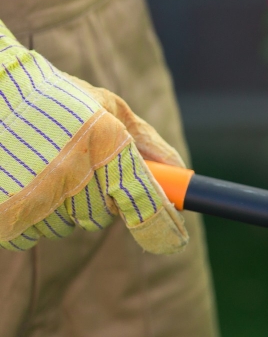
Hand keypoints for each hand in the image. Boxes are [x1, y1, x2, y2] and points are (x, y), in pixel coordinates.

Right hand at [0, 22, 187, 253]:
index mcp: (105, 146)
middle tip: (76, 168)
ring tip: (40, 167)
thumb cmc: (53, 97)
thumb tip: (180, 173)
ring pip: (65, 227)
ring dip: (59, 207)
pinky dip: (28, 217)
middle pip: (102, 217)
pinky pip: (29, 235)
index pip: (145, 203)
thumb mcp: (107, 108)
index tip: (174, 239)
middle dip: (96, 199)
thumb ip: (147, 143)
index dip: (163, 227)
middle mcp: (73, 176)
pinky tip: (19, 182)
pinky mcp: (4, 216)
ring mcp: (35, 198)